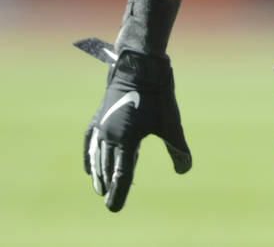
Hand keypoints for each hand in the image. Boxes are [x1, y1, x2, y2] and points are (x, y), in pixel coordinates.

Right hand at [77, 38, 191, 210]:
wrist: (139, 66)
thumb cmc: (158, 94)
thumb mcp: (171, 123)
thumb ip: (178, 148)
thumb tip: (185, 169)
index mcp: (126, 141)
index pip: (121, 175)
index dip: (118, 193)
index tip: (114, 208)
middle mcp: (109, 136)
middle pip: (107, 168)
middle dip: (109, 186)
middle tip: (110, 201)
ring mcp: (102, 126)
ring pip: (97, 156)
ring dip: (98, 173)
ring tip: (99, 187)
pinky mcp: (99, 116)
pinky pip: (90, 141)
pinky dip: (89, 156)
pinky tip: (89, 165)